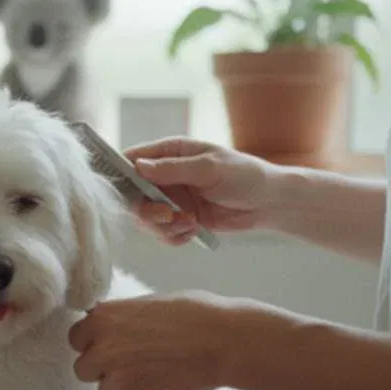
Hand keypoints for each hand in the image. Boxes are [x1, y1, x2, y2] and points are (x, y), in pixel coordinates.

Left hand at [68, 291, 270, 389]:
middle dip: (102, 367)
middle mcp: (102, 351)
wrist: (224, 341)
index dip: (92, 341)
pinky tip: (167, 383)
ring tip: (153, 372)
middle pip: (83, 369)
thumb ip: (118, 317)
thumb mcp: (146, 303)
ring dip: (123, 385)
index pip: (75, 338)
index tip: (109, 342)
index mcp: (101, 321)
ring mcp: (119, 382)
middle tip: (130, 360)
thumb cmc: (192, 313)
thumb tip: (105, 322)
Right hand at [123, 137, 286, 245]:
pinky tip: (194, 230)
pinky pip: (163, 234)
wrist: (269, 203)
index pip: (132, 160)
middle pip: (133, 195)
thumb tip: (139, 166)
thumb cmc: (245, 175)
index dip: (121, 175)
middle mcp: (165, 175)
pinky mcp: (179, 219)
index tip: (122, 192)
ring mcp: (171, 199)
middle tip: (167, 215)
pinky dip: (175, 237)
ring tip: (190, 223)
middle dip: (147, 211)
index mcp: (170, 152)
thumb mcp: (210, 168)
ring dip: (165, 226)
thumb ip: (173, 169)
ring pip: (146, 219)